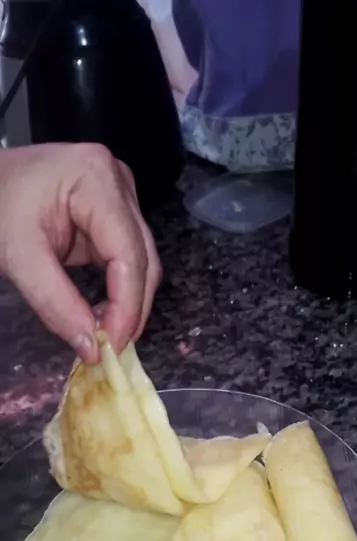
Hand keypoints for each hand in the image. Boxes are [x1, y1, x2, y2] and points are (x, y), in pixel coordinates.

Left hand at [0, 143, 161, 362]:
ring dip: (129, 303)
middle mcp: (119, 184)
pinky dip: (119, 291)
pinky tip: (103, 314)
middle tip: (111, 349)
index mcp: (97, 180)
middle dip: (131, 308)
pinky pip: (129, 260)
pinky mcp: (117, 214)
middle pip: (144, 258)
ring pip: (143, 263)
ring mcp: (122, 197)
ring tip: (106, 335)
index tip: (112, 345)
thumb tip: (92, 348)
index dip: (127, 304)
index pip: (127, 253)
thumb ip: (55, 302)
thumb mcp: (18, 256)